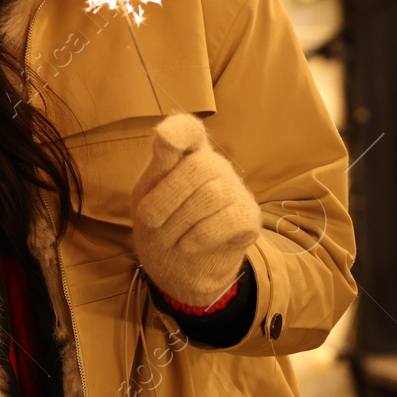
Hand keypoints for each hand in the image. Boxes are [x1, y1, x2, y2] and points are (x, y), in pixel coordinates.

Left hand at [131, 113, 259, 307]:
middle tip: (149, 220)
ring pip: (211, 195)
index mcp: (186, 155)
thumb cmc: (159, 222)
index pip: (188, 130)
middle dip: (166, 197)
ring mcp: (235, 189)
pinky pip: (226, 221)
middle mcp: (215, 165)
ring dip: (179, 222)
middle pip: (198, 167)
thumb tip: (165, 133)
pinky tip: (186, 245)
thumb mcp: (147, 193)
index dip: (179, 131)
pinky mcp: (248, 217)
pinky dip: (198, 237)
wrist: (175, 265)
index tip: (164, 138)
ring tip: (168, 237)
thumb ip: (159, 165)